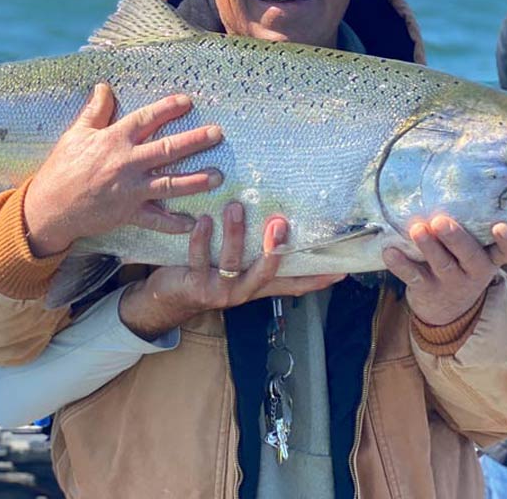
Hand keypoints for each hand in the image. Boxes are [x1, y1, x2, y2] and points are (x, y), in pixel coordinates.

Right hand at [24, 83, 225, 255]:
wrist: (50, 207)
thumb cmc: (62, 168)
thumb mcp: (75, 135)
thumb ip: (95, 112)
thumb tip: (103, 87)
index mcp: (114, 140)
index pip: (146, 119)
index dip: (167, 108)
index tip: (187, 101)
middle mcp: (127, 163)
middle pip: (168, 149)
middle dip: (195, 140)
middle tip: (217, 134)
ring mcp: (130, 190)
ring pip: (170, 183)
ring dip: (197, 180)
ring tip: (219, 176)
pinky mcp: (129, 213)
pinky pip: (157, 220)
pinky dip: (175, 222)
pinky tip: (193, 222)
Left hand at [119, 202, 346, 340]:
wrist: (166, 299)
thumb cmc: (204, 274)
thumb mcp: (234, 268)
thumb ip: (254, 253)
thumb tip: (275, 223)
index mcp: (255, 286)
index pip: (292, 283)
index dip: (315, 279)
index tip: (340, 270)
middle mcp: (242, 291)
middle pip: (266, 273)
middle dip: (274, 248)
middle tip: (279, 222)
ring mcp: (219, 290)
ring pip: (233, 262)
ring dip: (234, 234)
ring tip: (235, 207)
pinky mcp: (195, 285)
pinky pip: (199, 258)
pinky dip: (201, 238)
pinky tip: (203, 220)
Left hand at [382, 215, 506, 325]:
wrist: (446, 309)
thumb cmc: (460, 262)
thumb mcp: (472, 249)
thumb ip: (467, 224)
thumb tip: (447, 179)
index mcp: (490, 256)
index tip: (501, 226)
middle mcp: (475, 270)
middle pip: (471, 256)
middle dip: (456, 238)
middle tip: (441, 221)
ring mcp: (451, 282)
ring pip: (442, 265)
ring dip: (429, 247)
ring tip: (416, 229)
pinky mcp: (427, 289)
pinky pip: (414, 277)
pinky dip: (401, 264)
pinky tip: (390, 251)